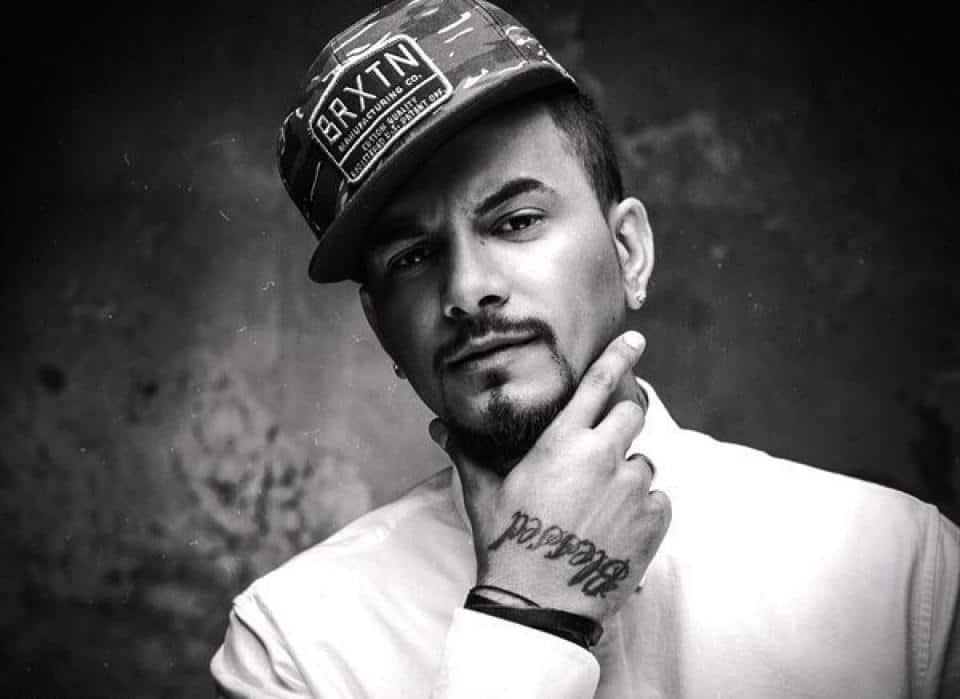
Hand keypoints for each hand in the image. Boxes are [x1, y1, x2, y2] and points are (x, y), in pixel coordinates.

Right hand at [429, 331, 670, 623]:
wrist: (538, 605)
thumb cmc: (507, 543)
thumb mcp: (484, 493)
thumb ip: (467, 452)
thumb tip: (438, 426)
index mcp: (563, 443)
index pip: (599, 384)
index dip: (619, 356)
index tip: (636, 339)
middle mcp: (603, 458)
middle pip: (632, 414)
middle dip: (622, 421)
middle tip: (603, 448)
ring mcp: (632, 491)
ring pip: (643, 462)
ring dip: (626, 474)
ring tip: (596, 506)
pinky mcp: (653, 522)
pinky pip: (657, 499)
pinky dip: (641, 508)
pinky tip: (613, 529)